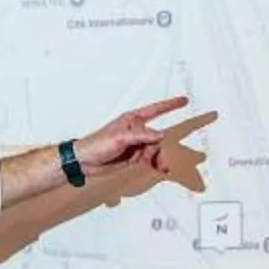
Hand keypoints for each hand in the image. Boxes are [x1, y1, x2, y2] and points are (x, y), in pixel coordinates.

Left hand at [76, 99, 216, 193]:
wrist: (84, 162)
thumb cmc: (96, 144)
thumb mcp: (120, 138)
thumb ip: (141, 136)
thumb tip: (159, 135)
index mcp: (132, 120)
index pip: (155, 110)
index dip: (170, 105)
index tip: (184, 100)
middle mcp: (136, 131)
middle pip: (158, 136)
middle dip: (164, 144)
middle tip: (181, 145)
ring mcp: (136, 144)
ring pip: (155, 149)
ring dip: (158, 157)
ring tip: (160, 165)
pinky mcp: (134, 156)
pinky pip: (150, 158)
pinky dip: (155, 162)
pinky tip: (161, 168)